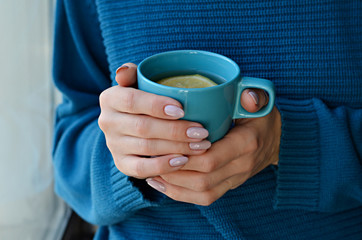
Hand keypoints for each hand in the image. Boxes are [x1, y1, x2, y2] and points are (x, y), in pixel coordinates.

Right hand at [98, 63, 211, 178]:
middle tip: (201, 132)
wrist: (131, 123)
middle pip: (143, 127)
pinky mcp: (121, 163)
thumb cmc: (143, 99)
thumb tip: (123, 71)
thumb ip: (132, 73)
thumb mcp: (137, 82)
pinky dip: (163, 166)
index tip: (182, 110)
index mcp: (110, 98)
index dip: (157, 105)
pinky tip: (182, 161)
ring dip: (177, 148)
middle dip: (176, 130)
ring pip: (146, 148)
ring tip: (200, 145)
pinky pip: (140, 169)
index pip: (132, 101)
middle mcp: (107, 122)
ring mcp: (113, 145)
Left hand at [146, 90, 280, 205]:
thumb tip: (248, 97)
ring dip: (174, 185)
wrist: (277, 141)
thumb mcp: (261, 102)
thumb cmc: (261, 118)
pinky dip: (181, 194)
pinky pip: (205, 198)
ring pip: (201, 192)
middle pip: (202, 179)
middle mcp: (241, 167)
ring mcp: (235, 179)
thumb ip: (255, 96)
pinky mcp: (229, 186)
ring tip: (151, 172)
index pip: (210, 158)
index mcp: (246, 145)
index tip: (163, 146)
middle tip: (152, 159)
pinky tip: (162, 184)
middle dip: (174, 171)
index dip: (184, 156)